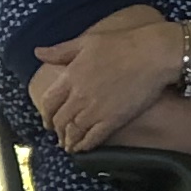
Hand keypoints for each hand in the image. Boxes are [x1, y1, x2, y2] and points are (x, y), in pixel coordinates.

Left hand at [30, 16, 189, 152]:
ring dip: (69, 141)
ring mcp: (95, 109)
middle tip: (58, 135)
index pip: (49, 102)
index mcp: (71, 76)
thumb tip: (38, 52)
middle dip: (57, 130)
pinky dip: (85, 146)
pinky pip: (93, 138)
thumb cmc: (123, 44)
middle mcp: (79, 96)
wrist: (152, 54)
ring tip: (70, 145)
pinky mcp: (113, 119)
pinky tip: (83, 148)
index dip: (45, 114)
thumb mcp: (88, 41)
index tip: (47, 120)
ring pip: (74, 132)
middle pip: (60, 120)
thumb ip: (61, 51)